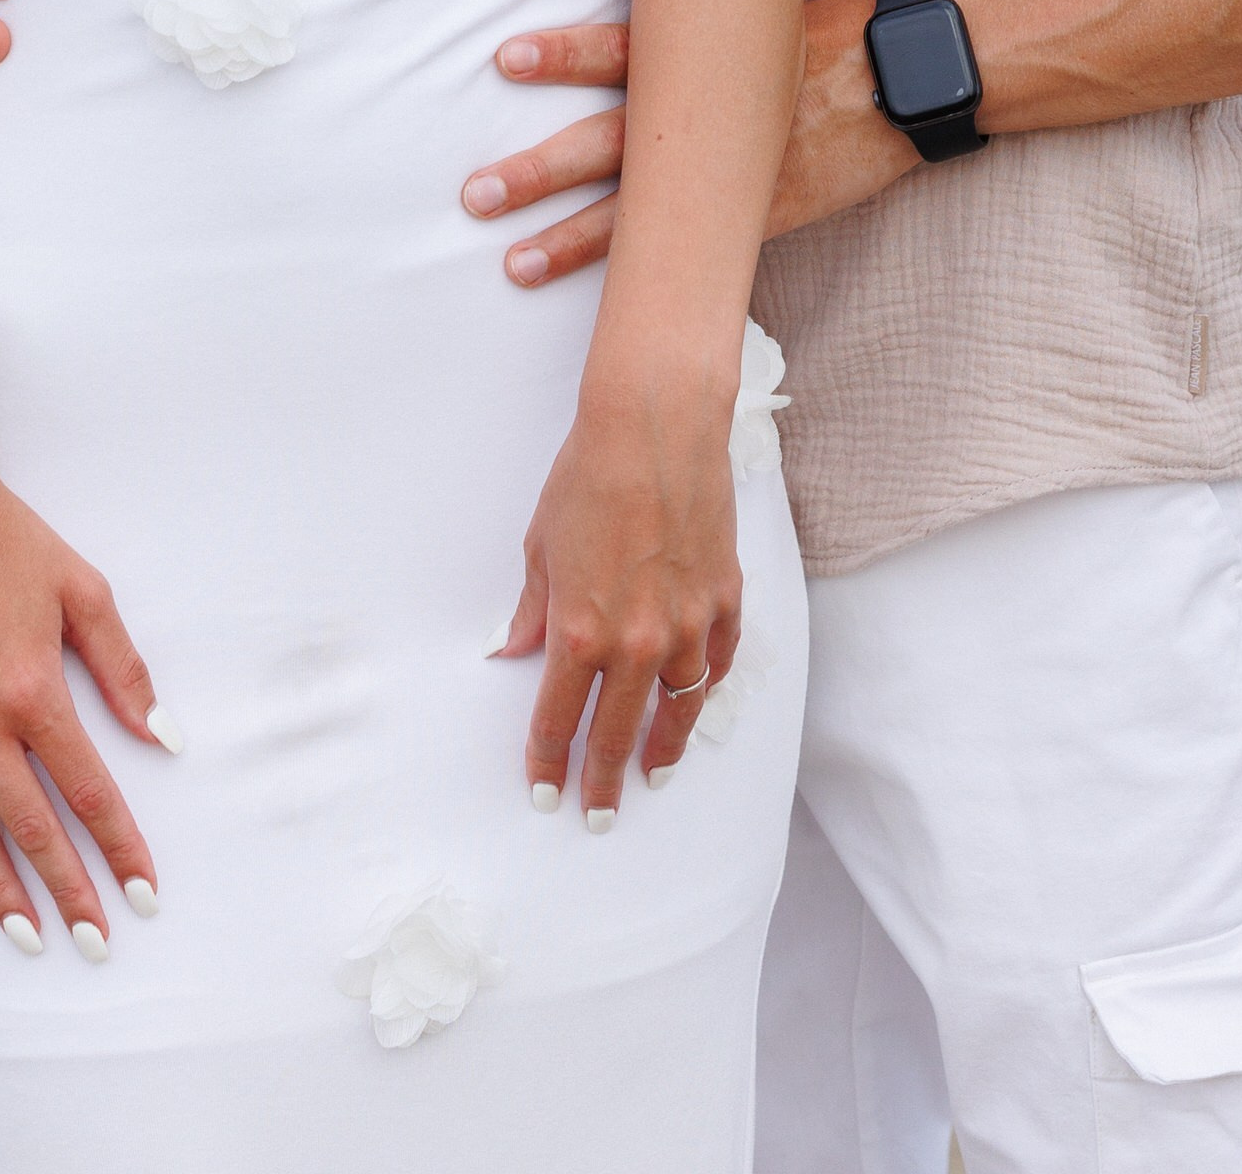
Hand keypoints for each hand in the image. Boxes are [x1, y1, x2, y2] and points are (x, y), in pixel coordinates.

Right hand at [0, 407, 170, 952]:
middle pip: (30, 827)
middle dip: (66, 890)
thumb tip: (165, 738)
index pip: (87, 790)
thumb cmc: (8, 541)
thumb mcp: (82, 589)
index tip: (144, 892)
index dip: (118, 846)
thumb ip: (124, 670)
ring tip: (27, 936)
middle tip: (94, 943)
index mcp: (32, 690)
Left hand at [461, 0, 916, 288]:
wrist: (909, 76)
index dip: (564, 54)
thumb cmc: (829, 34)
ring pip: (638, 213)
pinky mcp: (765, 214)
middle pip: (609, 145)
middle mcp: (709, 117)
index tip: (505, 56)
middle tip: (475, 192)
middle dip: (539, 172)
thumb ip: (693, 20)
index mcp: (704, 57)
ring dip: (572, 237)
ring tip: (514, 260)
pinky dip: (649, 279)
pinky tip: (615, 309)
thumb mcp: (755, 11)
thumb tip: (642, 7)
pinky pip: (697, 254)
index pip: (620, 51)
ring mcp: (735, 174)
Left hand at [491, 382, 741, 820]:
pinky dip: (706, 687)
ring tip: (654, 774)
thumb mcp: (541, 546)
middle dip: (603, 781)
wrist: (655, 427)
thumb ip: (533, 610)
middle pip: (617, 733)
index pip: (560, 721)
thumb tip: (515, 652)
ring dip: (664, 750)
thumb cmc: (589, 476)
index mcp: (580, 633)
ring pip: (677, 711)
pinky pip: (719, 662)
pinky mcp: (726, 600)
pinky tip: (694, 702)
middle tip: (598, 814)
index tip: (546, 793)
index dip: (549, 763)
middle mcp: (636, 643)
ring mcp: (688, 625)